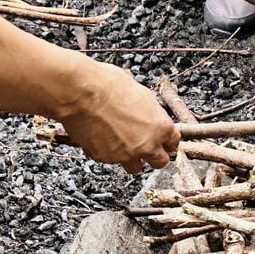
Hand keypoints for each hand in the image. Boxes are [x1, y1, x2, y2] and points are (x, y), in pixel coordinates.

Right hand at [58, 64, 179, 172]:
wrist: (81, 93)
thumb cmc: (108, 86)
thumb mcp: (140, 93)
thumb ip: (148, 112)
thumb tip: (146, 115)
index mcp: (160, 126)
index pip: (173, 142)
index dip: (168, 142)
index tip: (165, 143)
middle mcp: (147, 144)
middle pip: (159, 161)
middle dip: (154, 156)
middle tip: (147, 149)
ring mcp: (126, 154)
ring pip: (135, 167)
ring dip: (132, 159)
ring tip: (122, 146)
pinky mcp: (105, 158)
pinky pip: (110, 160)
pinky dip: (108, 152)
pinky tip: (101, 138)